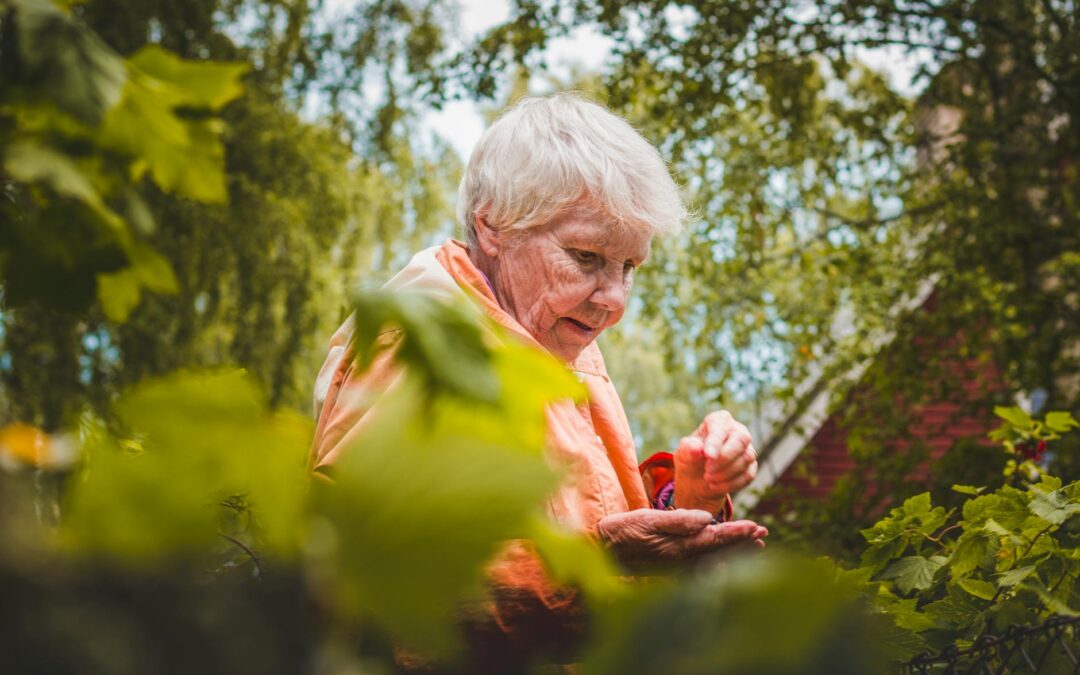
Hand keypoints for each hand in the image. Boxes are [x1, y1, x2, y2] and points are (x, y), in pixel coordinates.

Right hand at [595, 508, 766, 570]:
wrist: (601, 551)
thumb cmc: (622, 531)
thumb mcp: (647, 520)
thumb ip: (678, 521)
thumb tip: (707, 520)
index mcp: (679, 548)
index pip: (716, 539)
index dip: (738, 533)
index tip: (756, 527)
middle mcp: (682, 562)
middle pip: (720, 553)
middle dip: (743, 544)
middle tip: (763, 535)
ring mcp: (677, 568)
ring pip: (714, 561)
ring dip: (735, 553)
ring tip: (754, 546)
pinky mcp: (670, 569)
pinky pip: (702, 567)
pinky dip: (718, 561)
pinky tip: (724, 560)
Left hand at [674, 410, 757, 512]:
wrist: (696, 479)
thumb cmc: (690, 458)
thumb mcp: (683, 454)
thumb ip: (688, 449)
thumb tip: (698, 449)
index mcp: (719, 420)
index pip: (721, 427)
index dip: (716, 441)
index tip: (708, 456)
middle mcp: (737, 431)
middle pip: (742, 439)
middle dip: (725, 457)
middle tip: (707, 471)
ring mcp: (747, 448)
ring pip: (746, 458)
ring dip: (726, 473)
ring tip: (708, 479)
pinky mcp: (751, 467)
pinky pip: (748, 475)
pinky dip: (731, 483)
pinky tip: (715, 486)